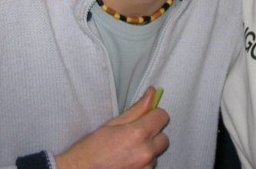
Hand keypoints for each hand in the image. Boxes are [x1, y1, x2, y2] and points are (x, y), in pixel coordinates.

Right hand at [55, 87, 169, 168]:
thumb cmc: (91, 149)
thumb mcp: (112, 124)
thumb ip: (136, 109)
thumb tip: (152, 93)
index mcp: (137, 134)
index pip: (162, 117)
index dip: (154, 115)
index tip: (146, 117)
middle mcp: (145, 153)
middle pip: (164, 138)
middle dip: (153, 135)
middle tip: (135, 136)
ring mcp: (145, 168)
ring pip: (156, 154)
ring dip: (147, 151)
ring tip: (127, 151)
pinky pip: (150, 167)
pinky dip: (142, 164)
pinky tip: (127, 162)